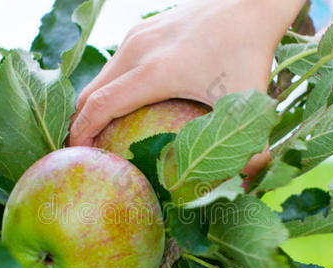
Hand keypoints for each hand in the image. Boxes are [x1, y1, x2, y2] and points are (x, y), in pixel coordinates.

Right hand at [69, 0, 304, 146]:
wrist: (252, 3)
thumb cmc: (249, 51)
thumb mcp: (250, 102)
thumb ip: (254, 150)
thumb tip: (246, 186)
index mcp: (155, 72)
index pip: (100, 106)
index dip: (82, 134)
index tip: (78, 157)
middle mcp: (136, 51)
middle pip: (89, 93)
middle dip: (80, 125)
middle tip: (87, 154)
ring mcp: (137, 36)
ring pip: (100, 77)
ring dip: (93, 106)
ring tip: (102, 135)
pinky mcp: (142, 29)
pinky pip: (115, 64)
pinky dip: (110, 88)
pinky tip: (126, 105)